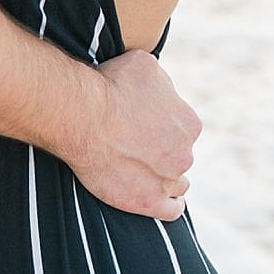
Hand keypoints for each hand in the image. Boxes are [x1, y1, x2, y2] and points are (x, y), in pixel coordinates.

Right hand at [67, 50, 201, 219]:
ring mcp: (168, 181)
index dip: (162, 121)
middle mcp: (185, 154)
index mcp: (189, 123)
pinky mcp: (148, 203)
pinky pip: (171, 209)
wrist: (83, 115)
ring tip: (143, 168)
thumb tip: (162, 91)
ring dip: (165, 175)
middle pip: (179, 153)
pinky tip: (157, 194)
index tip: (143, 120)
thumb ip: (163, 82)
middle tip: (135, 141)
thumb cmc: (111, 85)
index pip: (182, 125)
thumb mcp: (146, 64)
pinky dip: (168, 203)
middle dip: (163, 148)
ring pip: (177, 182)